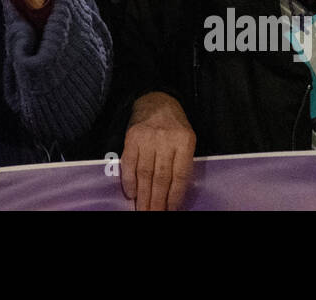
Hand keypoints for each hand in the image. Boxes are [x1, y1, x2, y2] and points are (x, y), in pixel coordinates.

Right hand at [122, 92, 196, 210]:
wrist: (155, 99)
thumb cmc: (175, 125)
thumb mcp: (187, 139)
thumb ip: (182, 163)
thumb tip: (175, 194)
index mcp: (184, 141)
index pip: (179, 174)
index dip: (175, 196)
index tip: (172, 210)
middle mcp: (165, 140)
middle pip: (161, 177)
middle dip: (157, 200)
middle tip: (154, 215)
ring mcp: (146, 138)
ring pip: (144, 173)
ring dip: (143, 195)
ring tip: (143, 210)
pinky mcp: (131, 137)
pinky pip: (129, 163)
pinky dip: (129, 180)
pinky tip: (131, 193)